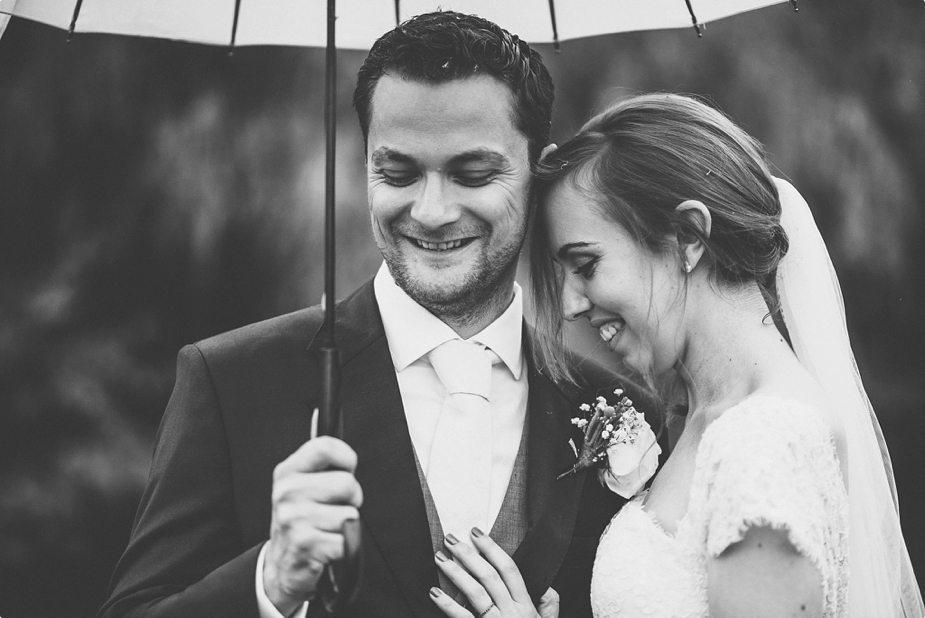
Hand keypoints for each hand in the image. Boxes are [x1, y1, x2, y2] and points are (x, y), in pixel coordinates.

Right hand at [263, 436, 362, 614]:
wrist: (281, 567)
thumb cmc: (300, 520)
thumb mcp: (301, 485)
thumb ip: (317, 457)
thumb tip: (321, 414)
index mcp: (288, 472)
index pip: (325, 446)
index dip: (346, 457)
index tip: (346, 468)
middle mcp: (287, 492)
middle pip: (347, 483)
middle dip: (352, 499)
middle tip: (335, 509)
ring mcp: (294, 518)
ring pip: (351, 514)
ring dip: (346, 527)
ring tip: (328, 530)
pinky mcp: (306, 544)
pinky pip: (347, 541)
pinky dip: (344, 548)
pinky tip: (326, 548)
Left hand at [430, 529, 558, 617]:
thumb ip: (549, 607)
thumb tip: (547, 587)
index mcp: (526, 607)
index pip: (509, 570)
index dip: (493, 549)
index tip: (478, 533)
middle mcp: (512, 613)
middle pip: (489, 576)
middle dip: (469, 554)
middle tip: (451, 538)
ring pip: (475, 593)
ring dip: (455, 573)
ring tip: (439, 558)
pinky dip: (447, 605)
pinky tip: (433, 593)